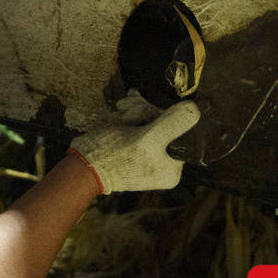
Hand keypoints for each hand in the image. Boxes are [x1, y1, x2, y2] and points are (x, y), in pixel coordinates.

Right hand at [69, 98, 199, 193]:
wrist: (81, 164)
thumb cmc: (112, 157)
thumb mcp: (146, 140)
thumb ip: (172, 124)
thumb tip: (195, 110)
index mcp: (172, 169)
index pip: (181, 133)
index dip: (165, 117)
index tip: (145, 113)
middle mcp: (163, 163)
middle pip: (166, 123)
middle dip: (145, 112)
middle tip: (125, 112)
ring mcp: (149, 153)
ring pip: (152, 119)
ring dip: (135, 111)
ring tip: (120, 111)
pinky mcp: (136, 143)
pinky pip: (142, 120)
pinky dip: (132, 112)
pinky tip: (122, 108)